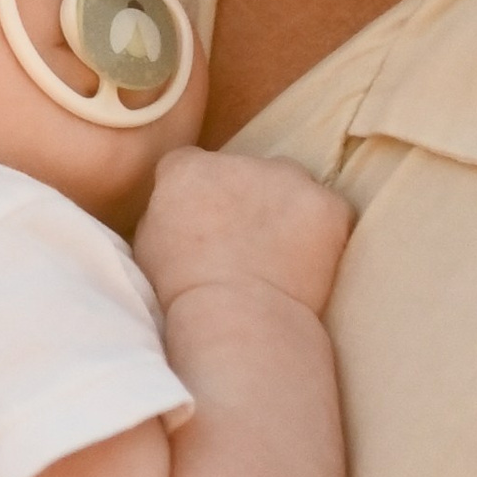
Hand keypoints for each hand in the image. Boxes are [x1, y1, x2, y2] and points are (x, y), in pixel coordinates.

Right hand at [135, 147, 350, 318]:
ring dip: (285, 209)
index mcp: (188, 168)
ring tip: (279, 256)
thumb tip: (182, 207)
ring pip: (289, 185)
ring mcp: (290, 179)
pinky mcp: (329, 205)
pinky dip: (322, 233)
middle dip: (244, 197)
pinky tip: (306, 264)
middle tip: (243, 242)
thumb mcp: (148, 243)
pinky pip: (328, 211)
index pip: (189, 163)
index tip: (201, 220)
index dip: (196, 192)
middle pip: (244, 170)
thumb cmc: (183, 291)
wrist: (238, 316)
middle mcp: (241, 160)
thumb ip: (166, 210)